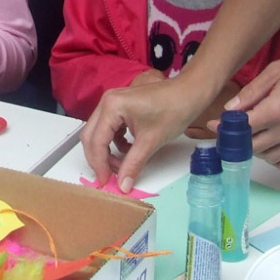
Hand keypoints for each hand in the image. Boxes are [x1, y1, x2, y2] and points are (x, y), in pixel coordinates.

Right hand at [81, 75, 202, 192]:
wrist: (189, 94)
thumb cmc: (173, 111)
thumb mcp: (151, 142)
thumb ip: (133, 165)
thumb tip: (123, 186)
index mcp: (111, 107)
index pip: (96, 141)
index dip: (99, 164)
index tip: (105, 182)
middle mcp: (106, 102)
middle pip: (90, 136)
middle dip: (98, 159)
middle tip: (108, 177)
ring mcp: (112, 102)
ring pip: (98, 132)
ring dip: (106, 151)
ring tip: (121, 166)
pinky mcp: (119, 106)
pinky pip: (108, 128)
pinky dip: (114, 142)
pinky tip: (128, 151)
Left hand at [222, 42, 279, 168]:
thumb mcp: (275, 71)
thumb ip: (251, 93)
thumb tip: (229, 109)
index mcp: (278, 109)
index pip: (242, 127)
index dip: (224, 128)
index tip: (214, 125)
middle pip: (253, 146)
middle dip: (236, 140)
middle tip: (228, 132)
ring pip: (269, 157)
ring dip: (255, 150)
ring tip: (250, 136)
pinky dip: (278, 161)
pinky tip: (271, 149)